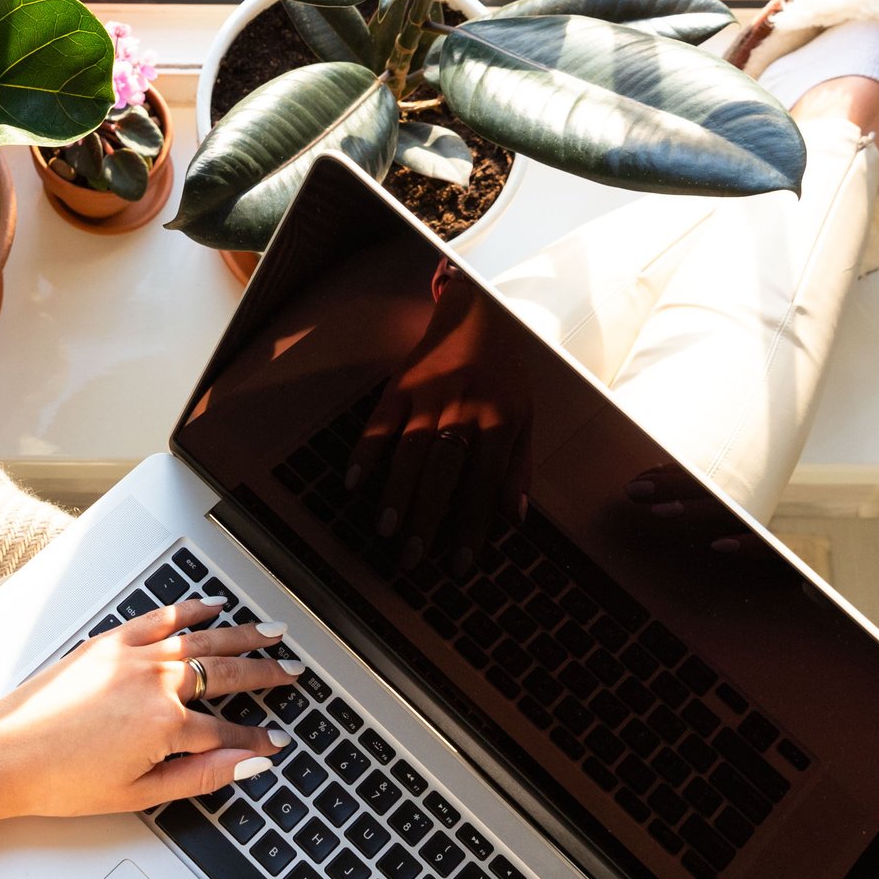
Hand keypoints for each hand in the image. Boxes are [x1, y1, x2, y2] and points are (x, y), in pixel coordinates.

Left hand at [0, 600, 295, 824]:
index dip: (255, 739)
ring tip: (270, 632)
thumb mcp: (139, 794)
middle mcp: (155, 682)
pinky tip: (210, 606)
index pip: (228, 732)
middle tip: (292, 672)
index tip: (275, 741)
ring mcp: (131, 657)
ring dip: (241, 635)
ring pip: (201, 640)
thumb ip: (201, 776)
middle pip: (226, 675)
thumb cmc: (60, 781)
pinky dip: (188, 610)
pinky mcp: (107, 643)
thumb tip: (246, 766)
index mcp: (166, 724)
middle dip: (265, 675)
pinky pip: (159, 618)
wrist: (3, 755)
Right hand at [342, 263, 530, 575]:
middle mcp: (463, 409)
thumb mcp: (526, 416)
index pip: (484, 485)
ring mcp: (428, 396)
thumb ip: (519, 467)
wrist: (478, 314)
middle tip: (414, 560)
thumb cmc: (505, 374)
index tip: (462, 564)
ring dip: (396, 493)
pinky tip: (352, 484)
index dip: (473, 527)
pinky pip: (378, 423)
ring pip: (409, 451)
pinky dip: (364, 452)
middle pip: (443, 472)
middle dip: (428, 519)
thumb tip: (514, 519)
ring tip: (386, 532)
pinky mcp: (399, 385)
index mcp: (499, 421)